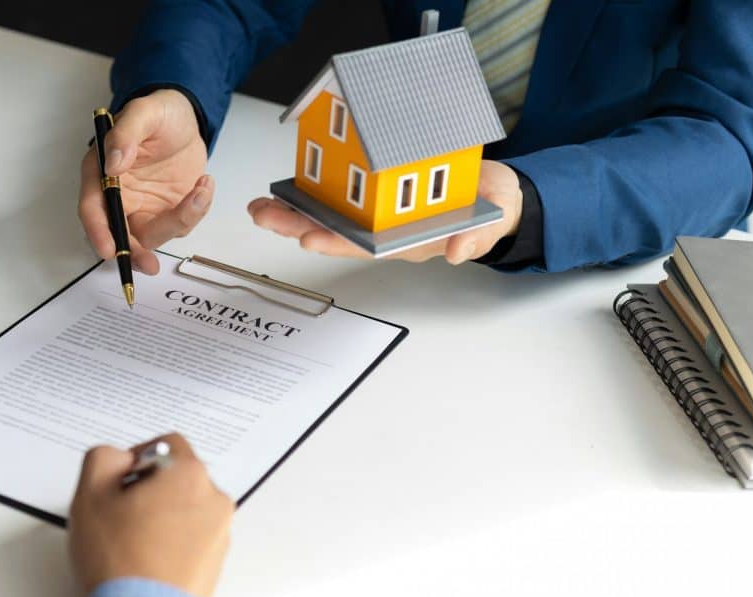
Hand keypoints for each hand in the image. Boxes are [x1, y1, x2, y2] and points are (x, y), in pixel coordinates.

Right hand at [69, 434, 233, 596]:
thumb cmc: (118, 558)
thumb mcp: (90, 493)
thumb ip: (103, 458)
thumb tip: (119, 460)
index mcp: (189, 474)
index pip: (166, 445)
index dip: (135, 459)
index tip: (117, 483)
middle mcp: (214, 500)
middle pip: (178, 477)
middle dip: (149, 489)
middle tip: (119, 515)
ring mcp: (219, 533)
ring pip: (185, 509)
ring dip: (161, 516)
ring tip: (131, 543)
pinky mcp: (216, 563)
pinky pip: (192, 538)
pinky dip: (171, 542)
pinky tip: (145, 561)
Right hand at [79, 89, 212, 274]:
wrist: (185, 118)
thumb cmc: (159, 112)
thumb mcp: (144, 112)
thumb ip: (125, 135)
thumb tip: (113, 163)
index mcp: (101, 173)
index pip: (93, 208)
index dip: (98, 232)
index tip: (108, 250)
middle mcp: (119, 197)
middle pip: (119, 235)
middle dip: (133, 253)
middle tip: (150, 265)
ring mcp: (144, 208)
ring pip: (154, 236)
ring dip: (180, 221)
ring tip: (201, 187)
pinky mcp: (168, 212)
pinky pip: (181, 225)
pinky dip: (197, 211)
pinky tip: (203, 184)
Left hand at [248, 160, 523, 264]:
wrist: (493, 190)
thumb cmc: (489, 208)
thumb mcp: (491, 220)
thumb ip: (475, 238)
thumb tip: (456, 254)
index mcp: (406, 239)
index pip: (364, 245)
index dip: (335, 242)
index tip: (308, 236)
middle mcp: (385, 228)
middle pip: (335, 231)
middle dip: (297, 225)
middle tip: (264, 217)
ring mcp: (378, 212)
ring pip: (329, 214)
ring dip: (294, 211)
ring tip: (260, 205)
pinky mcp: (376, 191)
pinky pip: (339, 193)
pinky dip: (312, 190)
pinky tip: (287, 187)